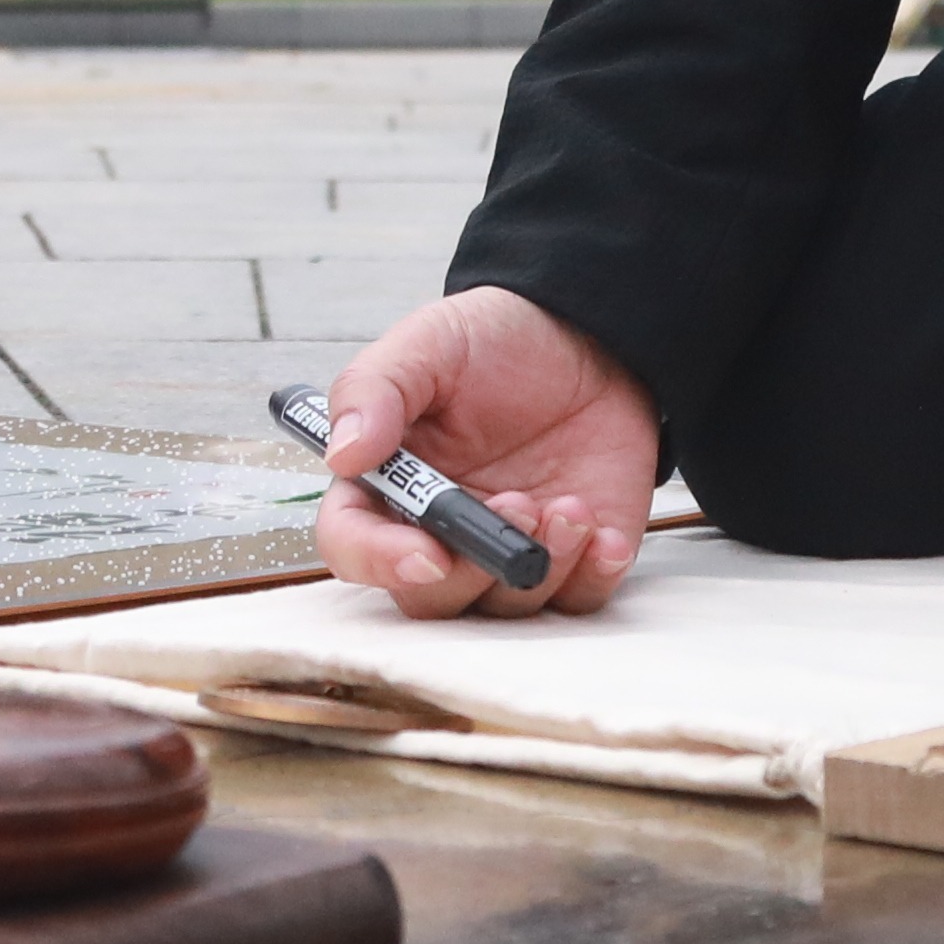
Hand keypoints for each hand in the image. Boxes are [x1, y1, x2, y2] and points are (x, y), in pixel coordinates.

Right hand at [312, 288, 661, 619]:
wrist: (589, 336)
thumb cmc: (496, 341)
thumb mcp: (428, 343)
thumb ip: (374, 389)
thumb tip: (343, 454)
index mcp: (387, 486)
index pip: (353, 545)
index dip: (380, 561)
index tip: (427, 555)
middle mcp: (440, 531)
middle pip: (429, 599)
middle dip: (473, 568)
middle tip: (517, 505)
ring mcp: (505, 551)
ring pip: (503, 608)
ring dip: (539, 566)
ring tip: (569, 505)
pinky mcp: (571, 559)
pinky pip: (575, 601)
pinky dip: (590, 576)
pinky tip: (600, 531)